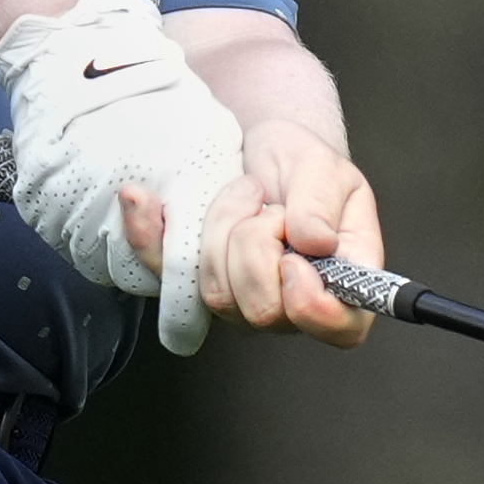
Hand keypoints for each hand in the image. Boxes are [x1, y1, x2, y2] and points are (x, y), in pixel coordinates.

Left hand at [121, 115, 380, 344]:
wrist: (265, 155)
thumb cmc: (304, 166)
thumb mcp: (325, 168)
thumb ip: (321, 203)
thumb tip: (315, 241)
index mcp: (343, 280)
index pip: (341, 329)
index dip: (312, 306)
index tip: (295, 261)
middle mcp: (291, 304)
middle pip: (263, 310)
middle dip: (257, 245)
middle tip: (270, 207)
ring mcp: (242, 301)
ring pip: (216, 293)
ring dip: (222, 229)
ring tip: (245, 197)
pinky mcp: (197, 284)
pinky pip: (162, 273)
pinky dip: (148, 232)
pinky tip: (141, 197)